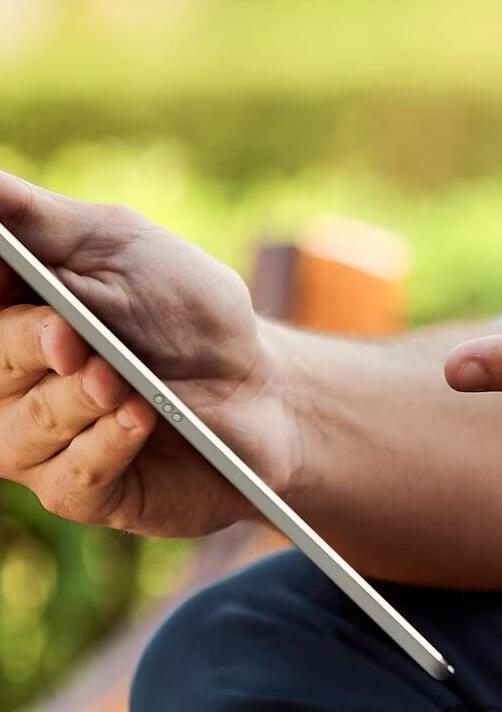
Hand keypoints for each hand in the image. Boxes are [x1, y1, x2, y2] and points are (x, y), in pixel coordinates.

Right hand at [0, 175, 296, 536]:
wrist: (263, 388)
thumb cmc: (185, 312)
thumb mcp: (116, 246)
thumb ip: (35, 219)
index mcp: (0, 314)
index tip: (20, 287)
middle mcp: (3, 380)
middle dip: (25, 345)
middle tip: (72, 336)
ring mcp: (36, 442)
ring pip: (21, 428)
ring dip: (76, 399)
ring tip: (121, 379)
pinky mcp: (82, 492)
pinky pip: (71, 478)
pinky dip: (107, 445)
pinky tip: (142, 418)